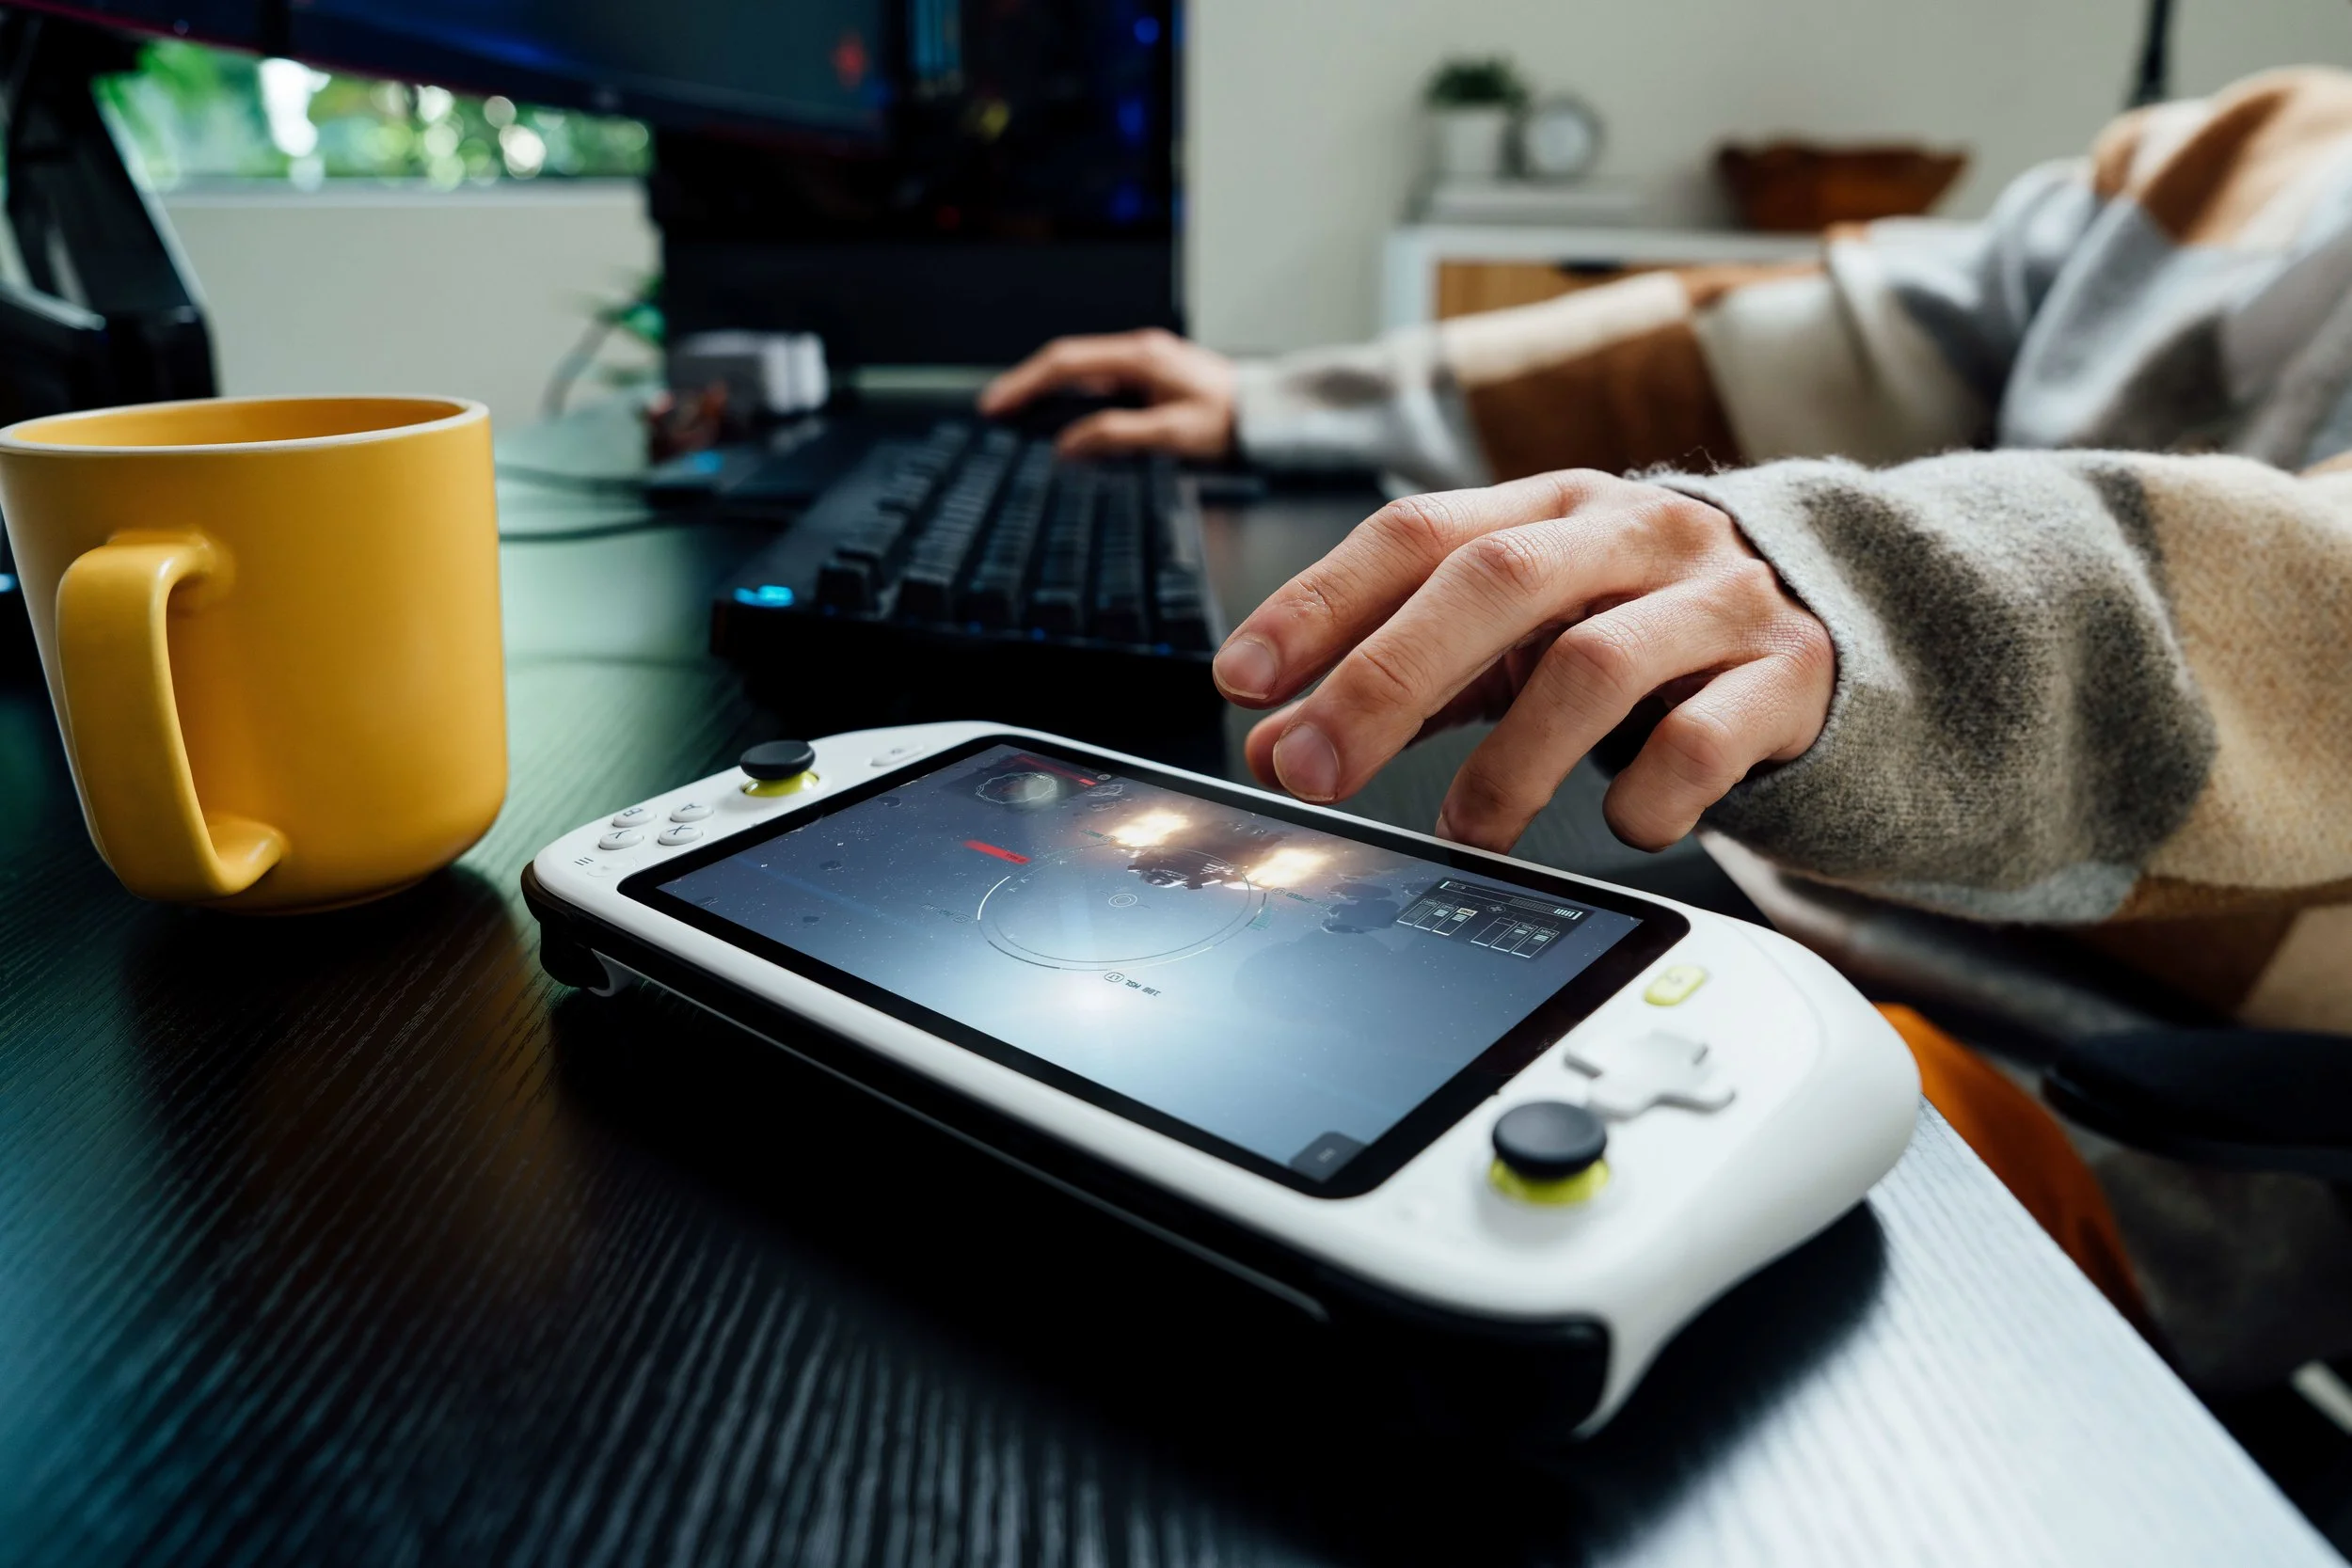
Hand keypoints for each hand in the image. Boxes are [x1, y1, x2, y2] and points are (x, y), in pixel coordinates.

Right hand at [978, 329, 1237, 459]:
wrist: (1270, 417)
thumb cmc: (1231, 424)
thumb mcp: (1175, 435)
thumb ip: (1118, 436)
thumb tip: (1069, 445)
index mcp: (1140, 357)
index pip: (1065, 363)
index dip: (1025, 383)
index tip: (996, 406)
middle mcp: (1139, 352)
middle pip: (1066, 362)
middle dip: (1026, 384)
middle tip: (994, 411)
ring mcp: (1145, 363)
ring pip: (1082, 371)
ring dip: (1047, 390)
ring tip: (1017, 414)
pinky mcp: (1152, 377)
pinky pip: (1100, 382)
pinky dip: (1072, 397)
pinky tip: (1060, 417)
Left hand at [1214, 470, 1834, 852]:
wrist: (1824, 618)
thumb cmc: (1638, 622)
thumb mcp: (1514, 637)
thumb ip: (1399, 680)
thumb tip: (1273, 743)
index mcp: (1547, 507)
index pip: (1416, 532)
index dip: (1319, 602)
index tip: (1241, 678)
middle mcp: (1629, 532)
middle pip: (1493, 580)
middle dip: (1384, 679)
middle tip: (1312, 769)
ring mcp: (1714, 598)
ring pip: (1594, 665)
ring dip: (1508, 766)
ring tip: (1464, 831)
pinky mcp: (1786, 674)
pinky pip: (1704, 740)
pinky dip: (1645, 796)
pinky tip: (1619, 825)